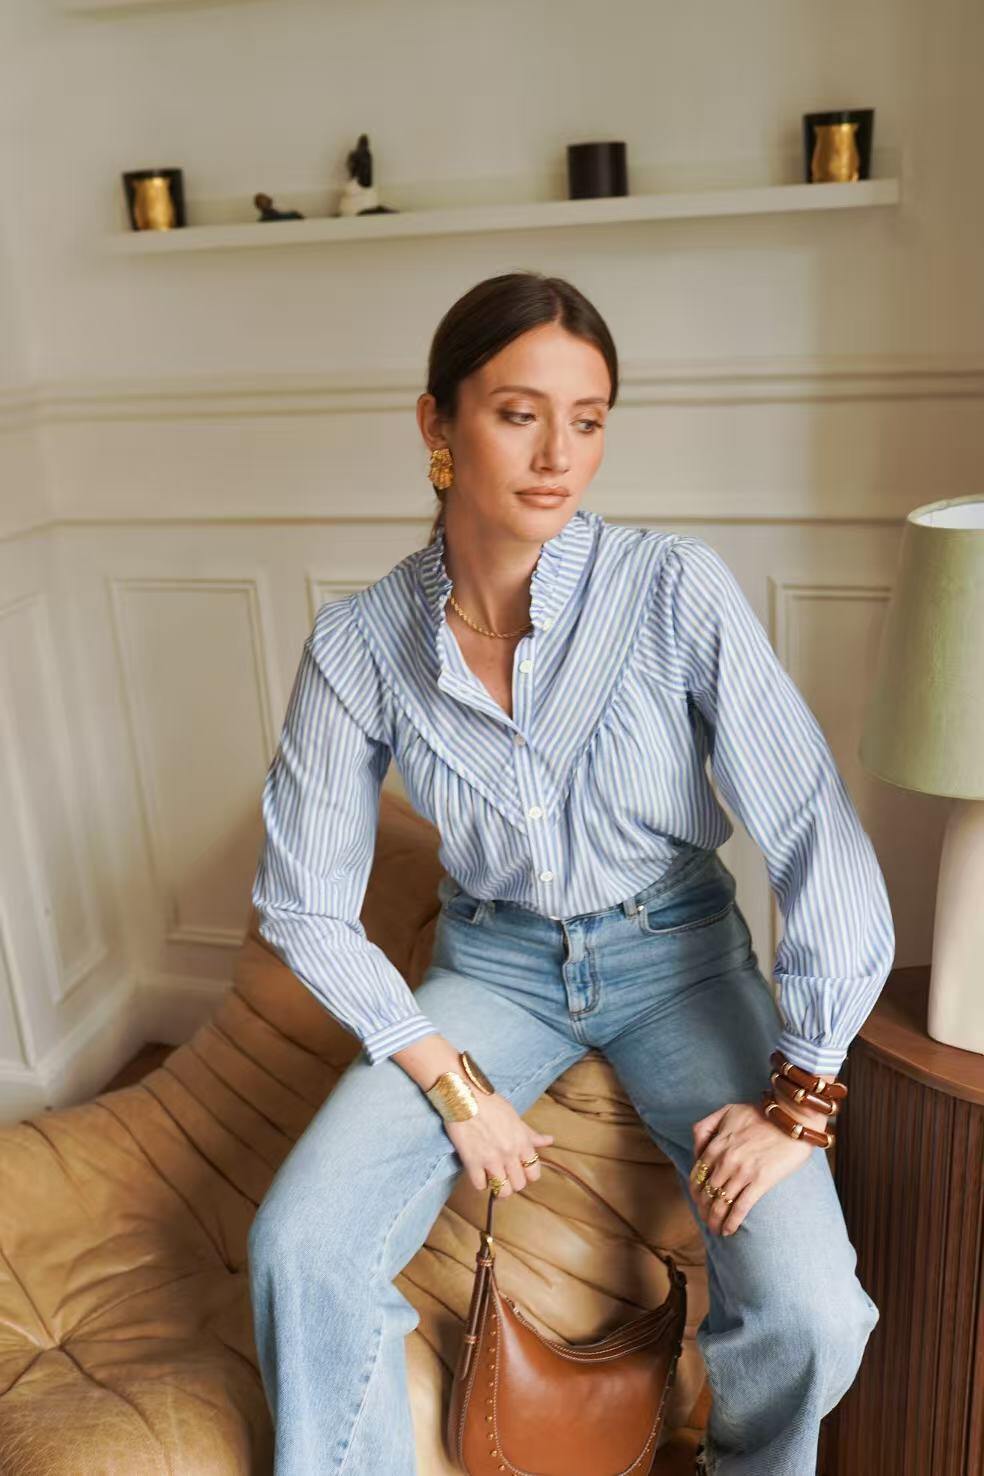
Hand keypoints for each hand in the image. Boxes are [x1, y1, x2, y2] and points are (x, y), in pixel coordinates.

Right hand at [444, 1093, 554, 1197]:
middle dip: (512, 1182)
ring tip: (492, 1179)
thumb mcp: (514, 1117)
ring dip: (497, 1187)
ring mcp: (491, 1160)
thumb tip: (549, 1141)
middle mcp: (510, 1154)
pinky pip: (480, 1186)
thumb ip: (530, 1134)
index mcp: (523, 1142)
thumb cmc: (490, 1103)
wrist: (465, 1096)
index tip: (519, 1170)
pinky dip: (480, 1182)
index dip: (527, 1174)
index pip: (534, 1173)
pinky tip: (478, 1173)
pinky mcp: (472, 1162)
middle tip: (504, 1175)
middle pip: (519, 1185)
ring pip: (502, 1191)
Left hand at [689, 1100, 815, 1235]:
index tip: (698, 1202)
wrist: (792, 1119)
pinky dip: (731, 1222)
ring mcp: (742, 1172)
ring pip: (720, 1203)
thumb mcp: (727, 1111)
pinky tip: (728, 1230)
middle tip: (706, 1220)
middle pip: (707, 1192)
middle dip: (703, 1209)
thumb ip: (706, 1127)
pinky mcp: (760, 1181)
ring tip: (715, 1229)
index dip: (695, 1192)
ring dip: (714, 1219)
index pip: (697, 1175)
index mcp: (716, 1144)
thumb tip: (696, 1149)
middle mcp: (725, 1160)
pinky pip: (740, 1207)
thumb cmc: (761, 1114)